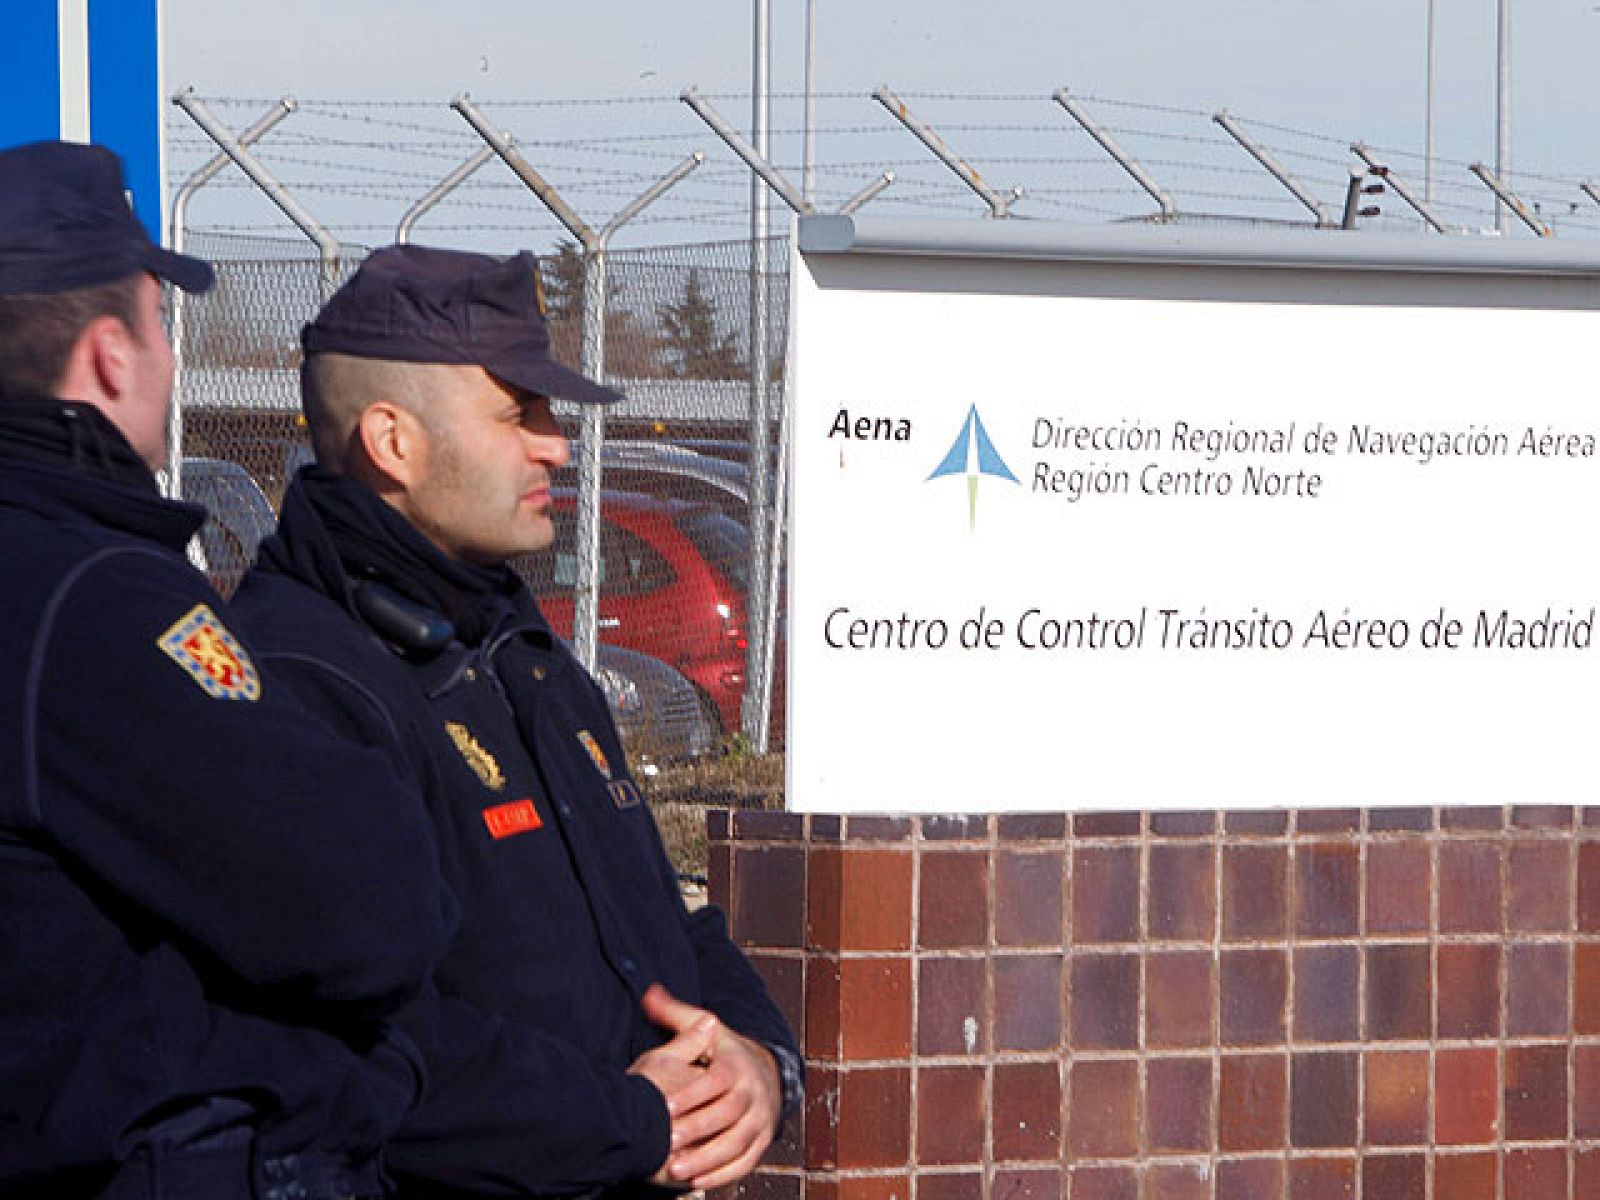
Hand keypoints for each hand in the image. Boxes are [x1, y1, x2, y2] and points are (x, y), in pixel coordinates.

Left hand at [641, 983, 782, 1191]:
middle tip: (665, 1143)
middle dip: (697, 1130)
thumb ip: (677, 1016)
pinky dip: (722, 1175)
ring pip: (737, 1144)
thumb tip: (649, 993)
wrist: (768, 1074)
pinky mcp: (760, 1143)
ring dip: (707, 1160)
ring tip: (675, 1170)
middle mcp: (753, 1094)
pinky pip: (745, 1163)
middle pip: (727, 1115)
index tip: (664, 1106)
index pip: (716, 1081)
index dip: (691, 1094)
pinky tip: (696, 1183)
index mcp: (737, 1066)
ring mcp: (760, 1121)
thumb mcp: (708, 1028)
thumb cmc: (726, 1052)